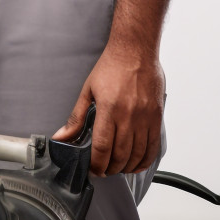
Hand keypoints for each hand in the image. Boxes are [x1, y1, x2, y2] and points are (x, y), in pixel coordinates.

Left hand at [52, 41, 164, 176]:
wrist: (135, 50)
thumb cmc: (111, 67)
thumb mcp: (88, 90)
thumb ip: (76, 118)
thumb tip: (62, 136)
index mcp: (109, 109)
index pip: (102, 148)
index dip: (96, 164)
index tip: (92, 168)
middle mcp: (129, 116)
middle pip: (120, 155)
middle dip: (109, 168)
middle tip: (103, 169)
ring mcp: (145, 118)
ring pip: (137, 155)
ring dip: (126, 167)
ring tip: (117, 167)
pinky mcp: (157, 117)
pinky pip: (153, 147)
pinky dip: (144, 161)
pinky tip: (136, 163)